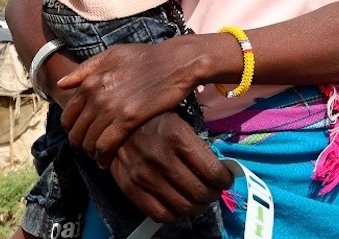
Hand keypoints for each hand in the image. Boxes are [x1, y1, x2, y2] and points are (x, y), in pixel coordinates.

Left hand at [57, 40, 202, 167]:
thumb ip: (85, 69)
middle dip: (80, 144)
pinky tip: (106, 161)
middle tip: (89, 149)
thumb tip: (62, 83)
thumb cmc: (146, 57)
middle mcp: (96, 95)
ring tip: (99, 156)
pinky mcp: (128, 119)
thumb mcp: (112, 55)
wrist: (175, 63)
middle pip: (76, 131)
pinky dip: (103, 157)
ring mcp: (111, 108)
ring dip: (92, 153)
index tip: (81, 134)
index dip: (72, 129)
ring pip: (89, 141)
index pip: (68, 115)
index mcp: (90, 81)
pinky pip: (105, 146)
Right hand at [109, 113, 232, 222]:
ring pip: (184, 207)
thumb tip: (219, 169)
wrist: (113, 127)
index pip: (212, 171)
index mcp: (177, 137)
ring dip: (198, 207)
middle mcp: (162, 158)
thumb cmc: (151, 121)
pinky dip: (176, 215)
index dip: (225, 180)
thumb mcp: (178, 122)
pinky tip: (180, 206)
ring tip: (199, 199)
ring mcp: (146, 177)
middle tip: (214, 191)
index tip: (225, 179)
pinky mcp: (132, 190)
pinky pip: (161, 215)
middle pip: (200, 192)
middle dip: (213, 195)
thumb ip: (197, 146)